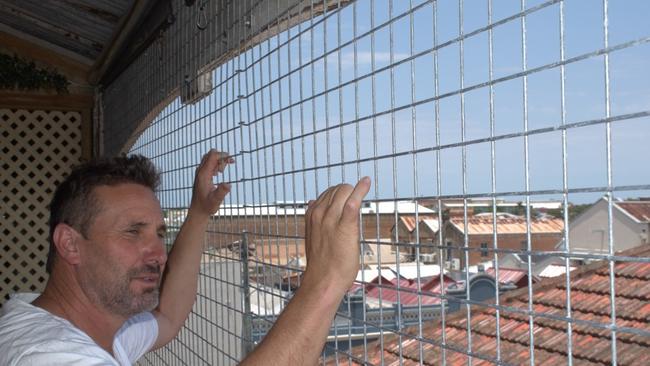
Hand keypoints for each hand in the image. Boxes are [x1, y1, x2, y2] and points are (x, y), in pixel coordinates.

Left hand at [190, 149, 233, 217]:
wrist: (198, 210)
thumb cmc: (207, 206)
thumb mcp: (216, 201)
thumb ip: (221, 192)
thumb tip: (228, 184)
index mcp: (203, 174)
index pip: (212, 156)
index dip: (223, 155)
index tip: (232, 161)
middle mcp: (200, 171)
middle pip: (211, 154)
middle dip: (221, 157)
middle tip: (226, 168)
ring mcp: (200, 172)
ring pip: (210, 158)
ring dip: (219, 161)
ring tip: (222, 172)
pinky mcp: (201, 175)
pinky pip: (209, 164)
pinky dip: (216, 164)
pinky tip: (219, 173)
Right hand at [302, 177, 370, 295]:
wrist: (323, 281)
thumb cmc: (321, 263)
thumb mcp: (313, 236)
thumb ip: (315, 220)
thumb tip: (312, 202)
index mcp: (311, 215)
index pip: (326, 193)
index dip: (339, 196)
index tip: (348, 199)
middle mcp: (319, 213)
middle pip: (336, 189)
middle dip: (348, 192)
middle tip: (357, 202)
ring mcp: (331, 219)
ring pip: (344, 190)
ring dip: (355, 191)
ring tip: (362, 192)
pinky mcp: (345, 225)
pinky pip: (353, 201)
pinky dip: (360, 189)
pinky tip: (366, 182)